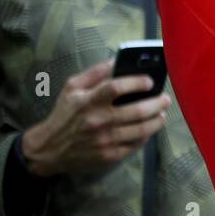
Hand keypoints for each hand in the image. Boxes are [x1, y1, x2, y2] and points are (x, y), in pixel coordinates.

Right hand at [20, 61, 170, 176]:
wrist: (49, 149)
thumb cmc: (64, 115)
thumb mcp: (72, 88)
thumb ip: (94, 73)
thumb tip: (117, 60)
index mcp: (87, 101)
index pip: (116, 87)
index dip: (137, 82)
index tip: (150, 81)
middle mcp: (97, 121)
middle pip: (137, 110)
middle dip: (157, 103)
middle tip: (165, 99)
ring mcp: (105, 140)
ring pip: (143, 129)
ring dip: (158, 120)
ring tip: (162, 113)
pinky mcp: (111, 155)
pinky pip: (137, 144)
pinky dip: (147, 135)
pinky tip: (149, 128)